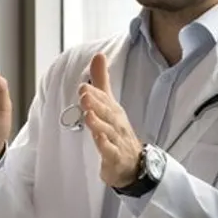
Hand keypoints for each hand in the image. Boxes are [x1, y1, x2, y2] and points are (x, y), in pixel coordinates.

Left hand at [80, 53, 142, 188]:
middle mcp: (116, 124)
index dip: (95, 93)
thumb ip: (101, 82)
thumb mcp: (108, 105)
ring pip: (108, 131)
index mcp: (113, 111)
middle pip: (107, 113)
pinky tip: (98, 138)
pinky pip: (110, 151)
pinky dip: (105, 145)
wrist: (134, 163)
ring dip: (98, 123)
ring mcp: (117, 141)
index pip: (105, 100)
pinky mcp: (115, 158)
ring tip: (88, 115)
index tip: (83, 86)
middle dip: (96, 103)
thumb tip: (99, 55)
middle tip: (84, 94)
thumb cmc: (117, 131)